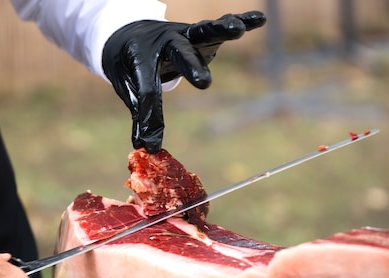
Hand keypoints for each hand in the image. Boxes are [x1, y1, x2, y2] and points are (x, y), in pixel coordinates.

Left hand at [102, 11, 265, 153]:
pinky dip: (242, 21)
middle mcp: (165, 43)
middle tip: (204, 83)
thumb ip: (142, 115)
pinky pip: (220, 26)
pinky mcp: (200, 35)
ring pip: (204, 31)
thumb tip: (148, 147)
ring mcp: (185, 36)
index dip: (150, 118)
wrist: (130, 31)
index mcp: (140, 57)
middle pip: (180, 54)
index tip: (151, 144)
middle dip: (192, 67)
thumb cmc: (130, 63)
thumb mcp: (129, 87)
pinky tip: (258, 19)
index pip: (147, 89)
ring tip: (237, 29)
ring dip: (222, 30)